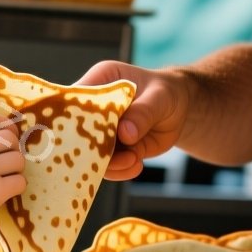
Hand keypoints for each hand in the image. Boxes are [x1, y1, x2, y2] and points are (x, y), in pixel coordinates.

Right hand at [0, 113, 26, 243]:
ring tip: (3, 180)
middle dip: (12, 150)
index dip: (6, 126)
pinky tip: (3, 193)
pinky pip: (20, 181)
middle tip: (6, 164)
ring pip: (19, 159)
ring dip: (15, 170)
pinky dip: (15, 188)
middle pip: (10, 138)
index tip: (8, 135)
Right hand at [76, 61, 190, 180]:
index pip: (74, 99)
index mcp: (100, 81)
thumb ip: (142, 113)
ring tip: (133, 160)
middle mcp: (95, 107)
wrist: (180, 109)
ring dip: (110, 164)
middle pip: (78, 130)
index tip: (82, 136)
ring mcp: (102, 130)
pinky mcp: (113, 149)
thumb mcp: (160, 97)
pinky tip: (137, 165)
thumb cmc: (166, 92)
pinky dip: (121, 170)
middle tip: (114, 157)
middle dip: (92, 148)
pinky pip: (109, 165)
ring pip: (92, 152)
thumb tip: (124, 133)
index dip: (71, 118)